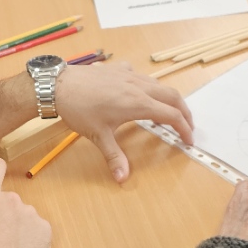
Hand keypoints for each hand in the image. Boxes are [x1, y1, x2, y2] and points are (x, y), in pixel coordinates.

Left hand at [55, 63, 193, 183]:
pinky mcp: (117, 70)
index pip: (172, 116)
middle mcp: (139, 87)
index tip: (189, 140)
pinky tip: (137, 91)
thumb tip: (122, 178)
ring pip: (158, 84)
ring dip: (167, 98)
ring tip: (166, 112)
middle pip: (172, 96)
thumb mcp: (98, 135)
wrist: (58, 85)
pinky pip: (139, 75)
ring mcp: (128, 75)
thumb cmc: (79, 109)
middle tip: (186, 126)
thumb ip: (114, 156)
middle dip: (184, 112)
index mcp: (139, 103)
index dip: (184, 129)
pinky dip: (146, 85)